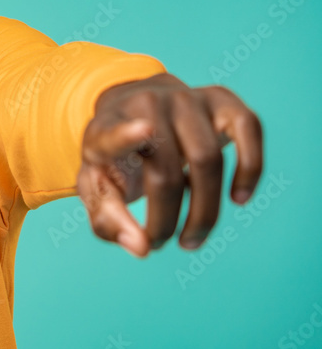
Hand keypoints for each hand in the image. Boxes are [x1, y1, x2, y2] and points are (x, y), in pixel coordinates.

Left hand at [77, 73, 262, 257]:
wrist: (136, 115)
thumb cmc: (116, 160)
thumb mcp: (98, 189)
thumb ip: (110, 222)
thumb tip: (142, 249)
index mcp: (105, 128)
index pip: (112, 132)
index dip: (127, 133)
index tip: (146, 130)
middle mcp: (145, 105)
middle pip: (166, 172)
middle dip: (165, 220)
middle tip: (159, 243)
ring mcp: (185, 99)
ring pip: (207, 159)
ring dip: (205, 212)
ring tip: (191, 238)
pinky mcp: (219, 99)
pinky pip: (248, 129)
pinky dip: (250, 167)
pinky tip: (239, 197)